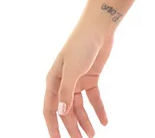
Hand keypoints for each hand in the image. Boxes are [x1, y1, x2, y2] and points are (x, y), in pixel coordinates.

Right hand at [43, 23, 113, 137]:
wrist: (99, 27)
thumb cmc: (81, 44)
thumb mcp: (72, 69)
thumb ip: (66, 92)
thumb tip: (61, 112)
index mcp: (53, 82)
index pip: (50, 110)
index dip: (53, 127)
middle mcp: (64, 83)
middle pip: (67, 111)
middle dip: (73, 128)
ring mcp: (78, 81)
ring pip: (80, 107)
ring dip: (86, 121)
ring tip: (92, 136)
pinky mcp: (91, 77)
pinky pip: (94, 98)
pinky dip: (98, 109)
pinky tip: (104, 121)